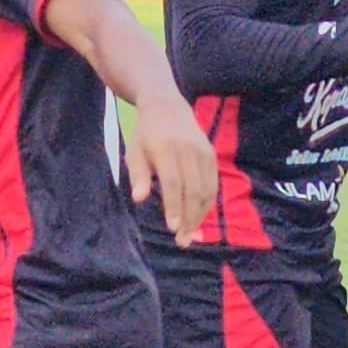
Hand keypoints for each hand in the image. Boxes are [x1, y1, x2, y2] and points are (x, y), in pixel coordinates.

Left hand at [126, 100, 218, 247]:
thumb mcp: (134, 152)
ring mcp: (203, 152)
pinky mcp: (212, 156)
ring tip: (190, 235)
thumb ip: (138, 175)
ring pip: (206, 190)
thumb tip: (138, 198)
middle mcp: (188, 150)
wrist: (168, 107)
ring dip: (200, 215)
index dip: (174, 206)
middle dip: (189, 217)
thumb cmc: (146, 135)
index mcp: (166, 149)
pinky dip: (207, 204)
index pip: (173, 182)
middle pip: (193, 189)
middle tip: (182, 240)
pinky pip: (213, 184)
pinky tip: (198, 218)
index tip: (172, 227)